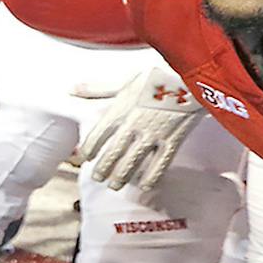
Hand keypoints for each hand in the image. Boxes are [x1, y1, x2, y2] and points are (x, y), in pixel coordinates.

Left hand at [75, 65, 206, 190]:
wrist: (190, 76)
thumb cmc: (155, 77)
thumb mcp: (124, 81)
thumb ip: (98, 89)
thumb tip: (72, 89)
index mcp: (120, 109)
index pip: (98, 134)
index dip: (90, 148)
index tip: (84, 157)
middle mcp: (134, 124)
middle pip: (113, 151)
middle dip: (103, 167)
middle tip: (97, 178)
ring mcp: (153, 133)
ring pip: (133, 160)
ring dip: (122, 175)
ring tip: (114, 185)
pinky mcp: (173, 139)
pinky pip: (161, 162)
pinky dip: (152, 176)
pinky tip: (145, 186)